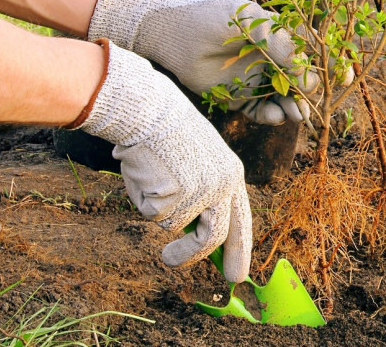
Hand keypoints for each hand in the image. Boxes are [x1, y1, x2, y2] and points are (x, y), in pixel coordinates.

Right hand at [74, 39, 251, 281]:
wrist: (150, 110)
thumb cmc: (168, 133)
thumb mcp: (198, 161)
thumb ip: (202, 195)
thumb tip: (193, 234)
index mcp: (232, 175)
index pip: (241, 221)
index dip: (239, 249)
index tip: (238, 274)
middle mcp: (223, 186)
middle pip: (215, 237)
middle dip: (193, 257)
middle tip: (171, 262)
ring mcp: (201, 192)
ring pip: (176, 226)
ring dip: (159, 213)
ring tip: (150, 184)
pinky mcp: (177, 195)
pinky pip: (154, 214)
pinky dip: (144, 200)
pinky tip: (145, 172)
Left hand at [87, 0, 315, 124]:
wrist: (173, 34)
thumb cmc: (213, 18)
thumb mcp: (254, 25)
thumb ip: (283, 48)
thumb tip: (310, 76)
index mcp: (280, 36)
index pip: (314, 52)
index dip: (331, 65)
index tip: (345, 77)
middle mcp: (272, 59)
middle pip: (304, 81)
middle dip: (313, 93)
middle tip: (315, 101)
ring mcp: (257, 79)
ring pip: (285, 100)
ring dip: (296, 108)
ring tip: (298, 114)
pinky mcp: (239, 98)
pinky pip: (262, 112)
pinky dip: (272, 116)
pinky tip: (275, 116)